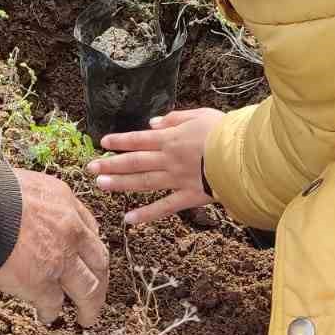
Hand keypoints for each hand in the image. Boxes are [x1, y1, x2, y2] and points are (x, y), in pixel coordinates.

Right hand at [0, 170, 108, 326]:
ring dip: (90, 305)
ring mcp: (59, 259)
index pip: (89, 227)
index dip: (89, 247)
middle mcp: (70, 230)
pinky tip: (47, 317)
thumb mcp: (18, 184)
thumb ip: (31, 203)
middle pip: (98, 261)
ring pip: (89, 288)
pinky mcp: (41, 283)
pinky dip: (51, 312)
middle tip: (97, 292)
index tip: (87, 258)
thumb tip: (19, 214)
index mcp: (63, 201)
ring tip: (86, 317)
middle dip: (100, 279)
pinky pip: (54, 304)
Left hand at [86, 108, 225, 224]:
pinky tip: (129, 219)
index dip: (120, 141)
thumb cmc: (226, 132)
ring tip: (100, 186)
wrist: (244, 155)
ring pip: (143, 182)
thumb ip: (175, 118)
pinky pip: (164, 207)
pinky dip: (146, 214)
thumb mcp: (200, 115)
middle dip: (111, 164)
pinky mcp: (189, 196)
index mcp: (171, 138)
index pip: (139, 139)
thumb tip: (153, 123)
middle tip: (90, 168)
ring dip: (120, 184)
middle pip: (134, 161)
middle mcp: (169, 159)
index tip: (103, 143)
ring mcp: (177, 179)